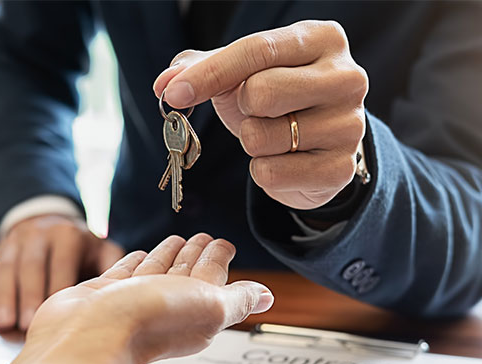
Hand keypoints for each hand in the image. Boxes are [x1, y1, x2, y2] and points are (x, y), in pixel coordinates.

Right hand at [0, 215, 124, 331]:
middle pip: (30, 267)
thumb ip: (114, 267)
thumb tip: (129, 290)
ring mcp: (15, 243)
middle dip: (26, 296)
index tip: (57, 315)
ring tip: (3, 325)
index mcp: (68, 236)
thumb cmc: (81, 246)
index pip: (62, 263)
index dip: (56, 288)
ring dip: (3, 298)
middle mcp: (39, 236)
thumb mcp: (101, 248)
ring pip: (6, 271)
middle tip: (26, 325)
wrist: (49, 220)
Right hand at [0, 234, 272, 363]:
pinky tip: (142, 254)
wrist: (87, 336)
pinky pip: (128, 272)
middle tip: (204, 236)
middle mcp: (166, 307)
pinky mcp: (106, 294)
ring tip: (177, 240)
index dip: (219, 259)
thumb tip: (267, 297)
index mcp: (195, 311)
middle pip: (187, 273)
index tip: (224, 242)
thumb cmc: (147, 323)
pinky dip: (137, 262)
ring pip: (159, 271)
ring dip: (170, 255)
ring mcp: (134, 301)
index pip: (213, 278)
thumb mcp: (209, 306)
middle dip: (197, 254)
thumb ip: (238, 299)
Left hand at [153, 21, 367, 209]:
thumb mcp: (242, 75)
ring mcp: (350, 126)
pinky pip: (271, 173)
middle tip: (255, 112)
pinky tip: (284, 162)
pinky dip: (263, 172)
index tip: (174, 94)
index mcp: (323, 39)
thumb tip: (164, 85)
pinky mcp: (340, 168)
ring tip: (274, 138)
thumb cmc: (278, 102)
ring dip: (252, 143)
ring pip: (262, 138)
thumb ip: (201, 69)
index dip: (210, 74)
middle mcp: (347, 78)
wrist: (316, 149)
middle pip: (261, 93)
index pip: (257, 51)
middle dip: (241, 110)